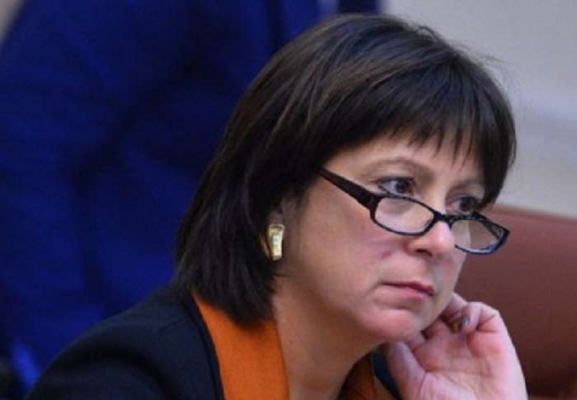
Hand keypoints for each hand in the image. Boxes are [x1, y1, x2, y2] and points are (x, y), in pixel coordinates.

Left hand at [382, 293, 527, 399]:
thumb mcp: (413, 386)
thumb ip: (398, 358)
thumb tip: (386, 330)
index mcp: (423, 356)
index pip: (411, 323)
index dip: (405, 310)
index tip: (398, 300)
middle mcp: (445, 345)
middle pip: (431, 310)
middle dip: (424, 299)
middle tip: (418, 293)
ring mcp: (469, 341)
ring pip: (455, 305)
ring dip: (447, 299)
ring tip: (439, 306)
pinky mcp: (495, 341)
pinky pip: (485, 313)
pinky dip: (474, 310)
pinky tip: (463, 324)